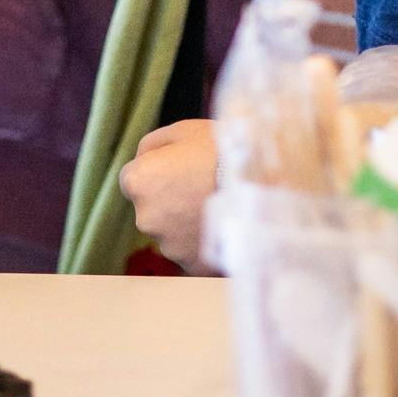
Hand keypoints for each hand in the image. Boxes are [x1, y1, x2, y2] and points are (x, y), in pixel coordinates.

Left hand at [122, 118, 218, 267]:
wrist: (263, 186)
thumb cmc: (223, 151)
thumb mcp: (184, 131)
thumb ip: (154, 144)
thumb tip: (143, 157)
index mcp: (138, 181)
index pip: (135, 178)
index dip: (159, 172)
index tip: (183, 169)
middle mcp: (145, 218)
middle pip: (153, 209)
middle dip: (171, 201)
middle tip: (204, 187)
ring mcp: (169, 246)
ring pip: (174, 234)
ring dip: (188, 224)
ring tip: (221, 207)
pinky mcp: (193, 265)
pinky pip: (195, 253)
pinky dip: (206, 244)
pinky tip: (227, 227)